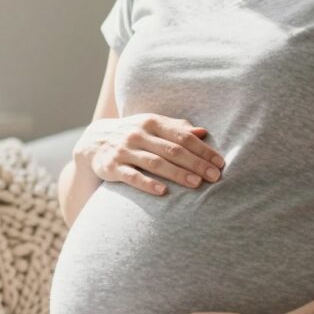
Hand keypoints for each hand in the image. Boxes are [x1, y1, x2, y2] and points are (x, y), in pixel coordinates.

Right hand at [75, 114, 223, 196]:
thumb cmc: (133, 134)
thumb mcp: (152, 126)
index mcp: (152, 122)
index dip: (203, 150)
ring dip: (177, 173)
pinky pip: (132, 176)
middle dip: (196, 163)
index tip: (220, 163)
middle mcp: (138, 134)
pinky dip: (147, 183)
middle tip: (215, 176)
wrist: (93, 141)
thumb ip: (177, 129)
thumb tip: (204, 132)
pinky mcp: (111, 167)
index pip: (183, 136)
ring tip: (196, 184)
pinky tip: (162, 191)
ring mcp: (124, 150)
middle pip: (172, 150)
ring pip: (155, 163)